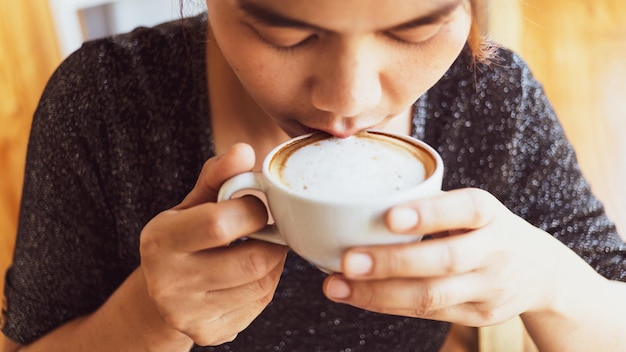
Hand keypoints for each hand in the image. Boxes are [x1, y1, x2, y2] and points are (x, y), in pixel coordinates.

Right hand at [140, 144, 288, 345]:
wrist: (161, 294)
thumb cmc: (184, 237)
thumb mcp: (193, 204)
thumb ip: (218, 176)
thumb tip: (244, 151)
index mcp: (160, 241)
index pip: (220, 224)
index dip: (253, 209)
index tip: (257, 204)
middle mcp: (168, 282)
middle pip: (251, 260)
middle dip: (271, 239)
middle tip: (270, 227)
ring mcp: (188, 314)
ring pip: (262, 283)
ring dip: (273, 260)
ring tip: (261, 246)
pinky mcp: (210, 333)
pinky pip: (259, 304)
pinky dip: (267, 282)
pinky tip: (252, 271)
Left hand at [322, 188, 591, 325]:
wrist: (541, 273)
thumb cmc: (486, 230)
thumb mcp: (473, 209)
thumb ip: (432, 206)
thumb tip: (358, 202)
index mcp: (490, 213)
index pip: (465, 209)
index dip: (428, 214)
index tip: (390, 217)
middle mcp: (495, 251)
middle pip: (444, 260)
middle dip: (391, 263)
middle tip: (347, 261)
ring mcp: (489, 288)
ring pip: (432, 296)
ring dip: (379, 293)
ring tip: (337, 286)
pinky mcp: (478, 315)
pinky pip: (427, 313)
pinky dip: (387, 305)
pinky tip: (356, 297)